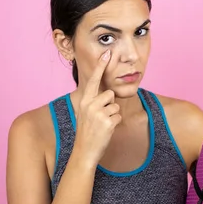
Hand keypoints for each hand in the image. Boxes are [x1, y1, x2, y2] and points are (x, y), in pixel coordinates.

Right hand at [73, 50, 120, 164]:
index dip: (100, 66)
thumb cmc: (87, 131)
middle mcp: (90, 104)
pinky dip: (115, 123)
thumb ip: (94, 102)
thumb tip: (107, 93)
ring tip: (102, 125)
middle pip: (110, 94)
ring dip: (112, 115)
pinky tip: (106, 130)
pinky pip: (118, 116)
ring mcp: (99, 113)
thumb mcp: (85, 113)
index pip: (94, 80)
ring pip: (115, 106)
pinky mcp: (108, 122)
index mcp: (84, 100)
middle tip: (100, 118)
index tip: (107, 53)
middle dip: (109, 105)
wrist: (84, 151)